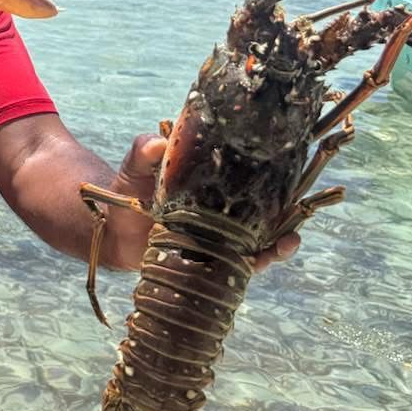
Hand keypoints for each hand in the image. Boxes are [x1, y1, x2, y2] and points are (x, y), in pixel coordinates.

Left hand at [104, 132, 299, 273]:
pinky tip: (258, 263)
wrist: (112, 228)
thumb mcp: (137, 166)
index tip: (295, 176)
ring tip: (287, 244)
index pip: (254, 180)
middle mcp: (224, 211)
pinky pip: (237, 266)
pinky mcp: (209, 261)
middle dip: (288, 217)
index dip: (279, 180)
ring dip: (277, 245)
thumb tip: (157, 144)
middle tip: (298, 216)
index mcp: (215, 185)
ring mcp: (219, 237)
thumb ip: (145, 151)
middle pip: (267, 214)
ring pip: (259, 242)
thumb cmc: (130, 191)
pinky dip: (252, 265)